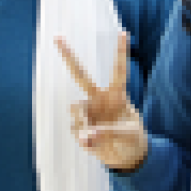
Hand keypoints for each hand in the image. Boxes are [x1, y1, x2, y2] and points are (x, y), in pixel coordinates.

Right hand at [56, 32, 148, 171]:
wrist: (125, 158)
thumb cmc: (133, 141)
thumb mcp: (129, 135)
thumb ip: (109, 133)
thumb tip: (86, 136)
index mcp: (116, 96)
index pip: (118, 71)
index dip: (121, 52)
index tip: (124, 32)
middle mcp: (98, 99)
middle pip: (81, 75)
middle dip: (69, 57)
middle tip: (57, 36)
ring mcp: (87, 112)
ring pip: (75, 110)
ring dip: (82, 125)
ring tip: (92, 139)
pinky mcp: (80, 126)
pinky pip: (75, 130)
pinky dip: (83, 139)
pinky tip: (92, 144)